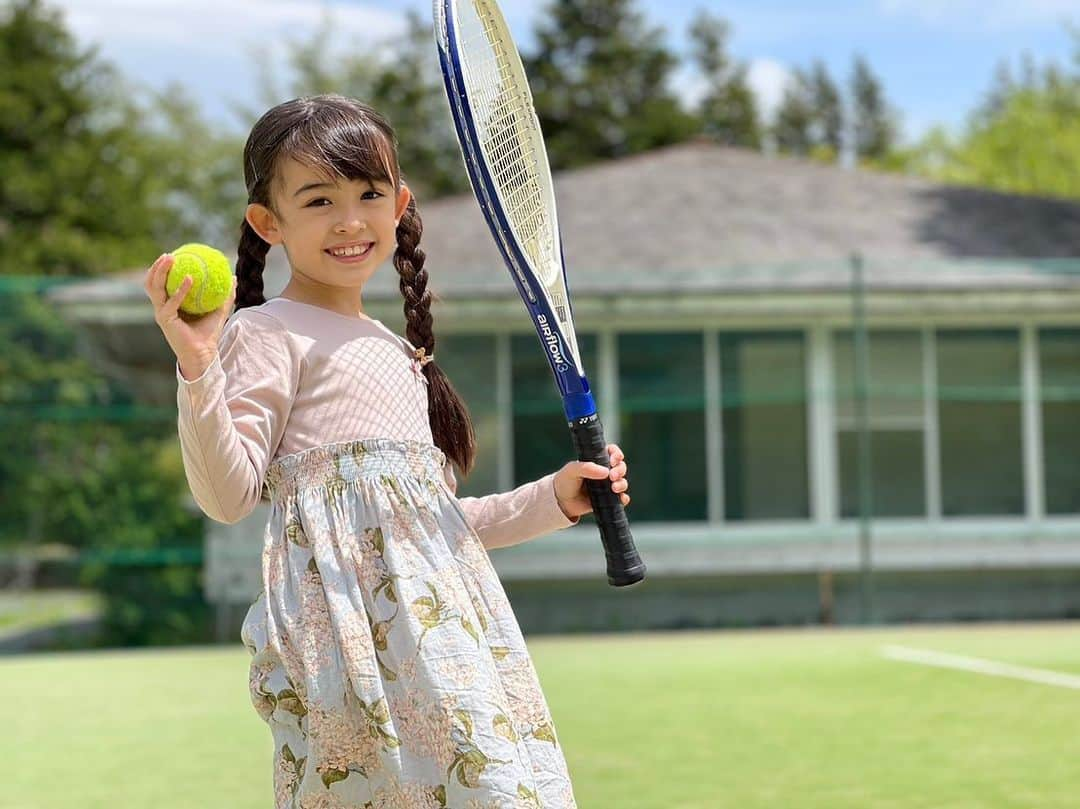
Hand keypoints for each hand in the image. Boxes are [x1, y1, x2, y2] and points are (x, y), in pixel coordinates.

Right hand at [144, 252, 235, 377]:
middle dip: (156, 267)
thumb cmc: (208, 333)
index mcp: (170, 305)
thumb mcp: (218, 310)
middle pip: (151, 283)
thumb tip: (233, 277)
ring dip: (160, 272)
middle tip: (168, 254)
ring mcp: (161, 314)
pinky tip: (190, 278)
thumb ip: (225, 294)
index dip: (162, 269)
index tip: (172, 255)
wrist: (204, 353)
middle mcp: (162, 308)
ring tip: (171, 259)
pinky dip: (180, 289)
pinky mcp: (165, 320)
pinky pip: (172, 302)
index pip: (160, 284)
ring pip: (154, 289)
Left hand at [553, 443, 629, 520]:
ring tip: (614, 488)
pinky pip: (621, 498)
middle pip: (620, 466)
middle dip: (620, 470)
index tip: (613, 461)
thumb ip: (586, 468)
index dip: (616, 454)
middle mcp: (604, 471)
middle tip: (612, 476)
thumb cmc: (565, 481)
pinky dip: (624, 498)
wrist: (560, 502)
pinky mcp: (607, 499)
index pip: (612, 452)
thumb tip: (605, 472)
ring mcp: (606, 485)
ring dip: (622, 484)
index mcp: (596, 460)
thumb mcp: (572, 470)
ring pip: (622, 482)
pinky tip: (621, 499)